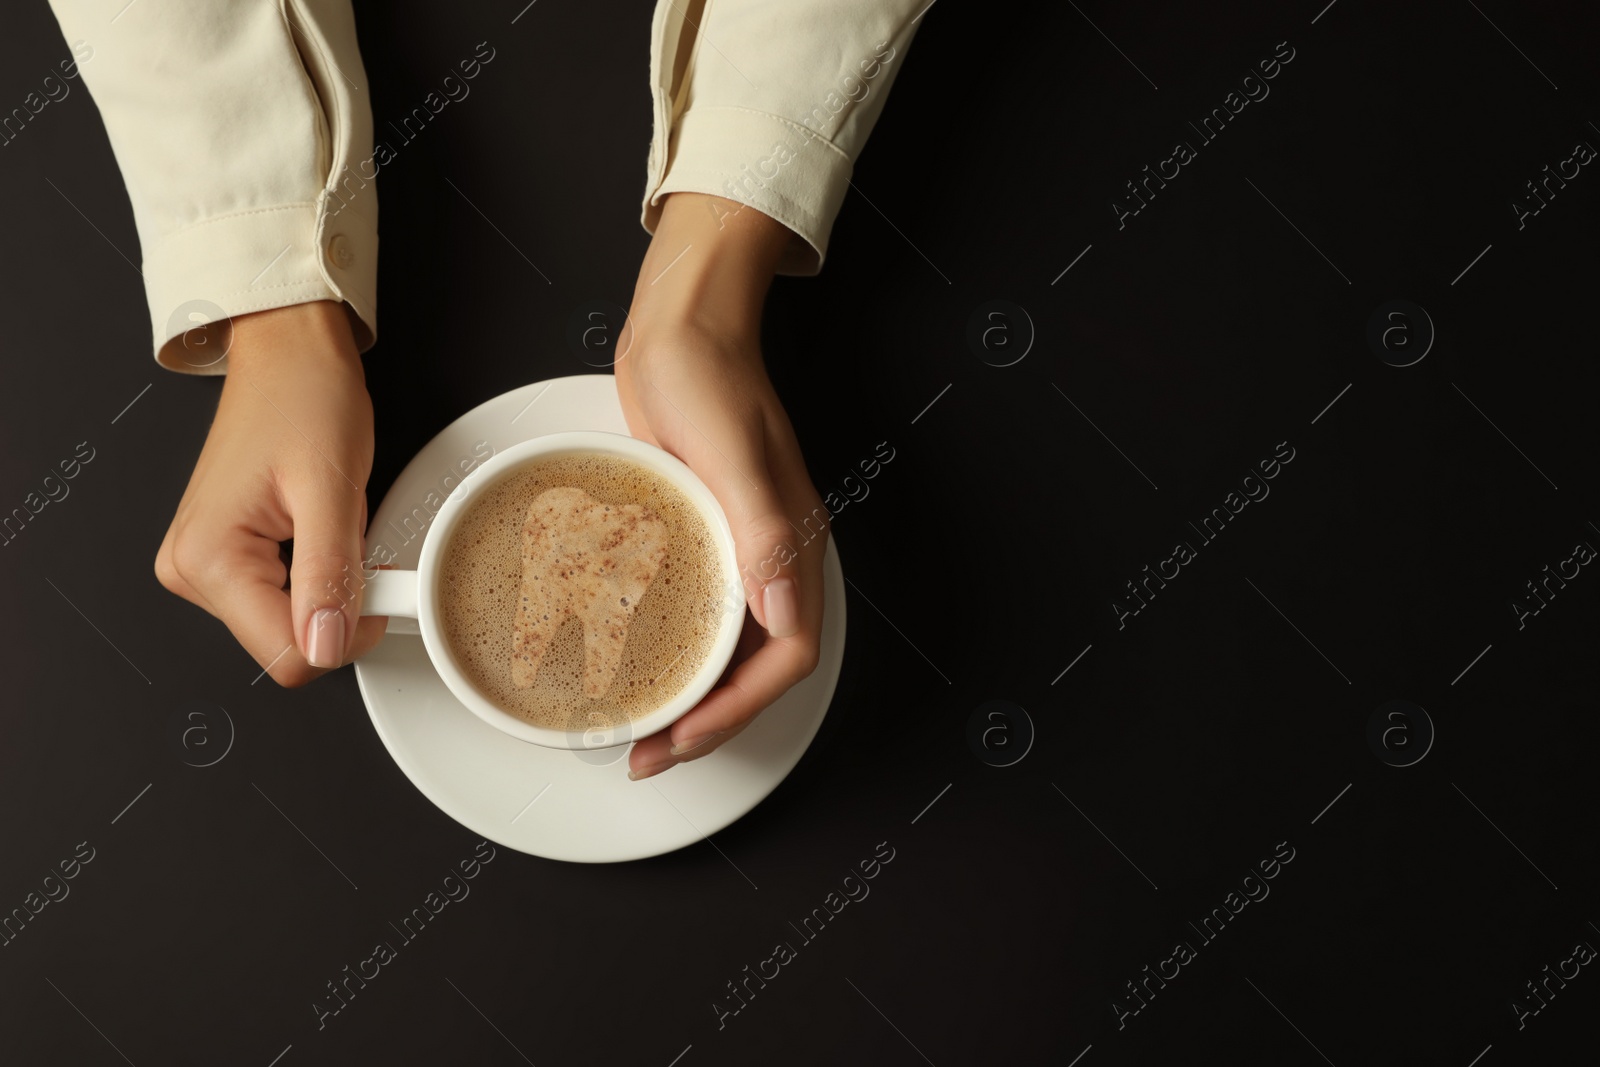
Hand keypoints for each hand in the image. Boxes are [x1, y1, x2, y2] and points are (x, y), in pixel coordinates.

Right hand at [154, 301, 386, 684]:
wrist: (289, 355)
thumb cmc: (305, 399)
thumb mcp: (331, 490)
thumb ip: (328, 576)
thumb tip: (326, 645)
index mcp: (208, 559)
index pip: (287, 656)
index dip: (346, 633)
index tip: (376, 586)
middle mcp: (192, 569)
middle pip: (286, 643)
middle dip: (335, 602)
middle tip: (349, 538)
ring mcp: (204, 565)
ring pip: (289, 623)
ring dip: (326, 583)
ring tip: (328, 523)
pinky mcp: (223, 557)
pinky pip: (284, 596)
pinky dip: (315, 571)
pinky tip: (314, 528)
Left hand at [615, 192, 825, 779]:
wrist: (681, 325)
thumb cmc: (710, 373)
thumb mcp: (733, 453)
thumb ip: (763, 532)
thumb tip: (783, 613)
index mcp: (791, 547)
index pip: (787, 656)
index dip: (739, 709)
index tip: (685, 734)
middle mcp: (768, 559)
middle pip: (755, 668)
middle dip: (709, 721)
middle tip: (649, 751)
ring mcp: (733, 551)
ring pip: (724, 647)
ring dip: (689, 694)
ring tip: (639, 725)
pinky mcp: (698, 537)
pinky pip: (693, 612)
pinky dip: (670, 648)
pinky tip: (629, 661)